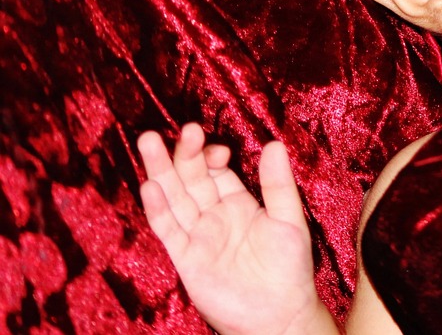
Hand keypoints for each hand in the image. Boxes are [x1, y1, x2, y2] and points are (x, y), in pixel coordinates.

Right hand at [138, 124, 335, 334]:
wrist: (279, 315)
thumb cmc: (289, 268)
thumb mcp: (290, 219)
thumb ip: (278, 184)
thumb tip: (274, 144)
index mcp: (239, 203)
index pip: (217, 171)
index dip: (211, 156)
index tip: (216, 147)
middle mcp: (214, 216)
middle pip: (191, 179)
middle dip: (183, 154)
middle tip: (178, 129)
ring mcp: (198, 236)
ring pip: (174, 197)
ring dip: (161, 171)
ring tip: (148, 141)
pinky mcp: (186, 258)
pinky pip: (169, 229)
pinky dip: (158, 208)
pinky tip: (150, 186)